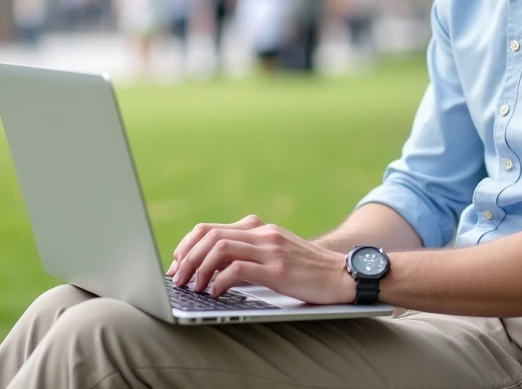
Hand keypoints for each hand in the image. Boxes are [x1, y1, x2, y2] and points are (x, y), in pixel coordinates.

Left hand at [168, 214, 354, 304]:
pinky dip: (219, 281)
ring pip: (219, 248)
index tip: (177, 264)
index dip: (187, 245)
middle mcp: (262, 234)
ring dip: (198, 269)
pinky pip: (238, 269)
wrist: (344, 275)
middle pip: (209, 235)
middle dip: (186, 257)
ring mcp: (270, 250)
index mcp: (259, 229)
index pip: (210, 228)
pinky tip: (215, 293)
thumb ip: (249, 255)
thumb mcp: (276, 255)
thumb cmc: (308, 270)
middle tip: (177, 279)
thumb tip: (214, 269)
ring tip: (193, 287)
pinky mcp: (278, 269)